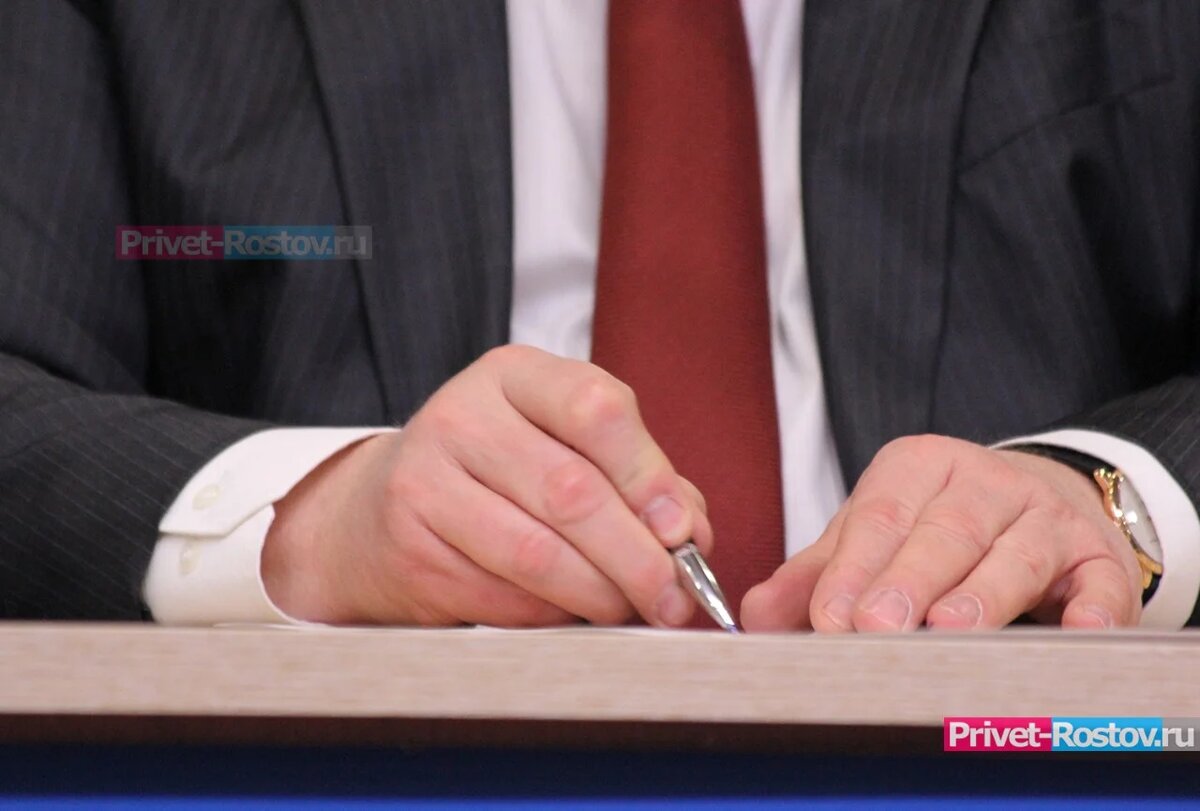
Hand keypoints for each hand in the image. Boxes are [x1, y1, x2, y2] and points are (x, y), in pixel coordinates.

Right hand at [260, 345, 710, 626]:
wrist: (379, 512)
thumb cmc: (500, 476)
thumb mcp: (564, 445)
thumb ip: (637, 478)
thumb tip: (691, 535)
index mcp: (514, 375)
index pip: (594, 407)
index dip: (649, 475)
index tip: (684, 532)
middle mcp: (462, 416)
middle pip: (571, 489)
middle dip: (636, 556)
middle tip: (674, 597)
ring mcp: (425, 480)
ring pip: (536, 552)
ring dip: (599, 595)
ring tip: (632, 611)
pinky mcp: (411, 547)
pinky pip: (503, 595)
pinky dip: (553, 616)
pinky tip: (572, 614)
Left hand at [742, 435, 1141, 632]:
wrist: (1033, 505)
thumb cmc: (935, 528)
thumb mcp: (873, 535)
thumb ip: (816, 574)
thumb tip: (757, 615)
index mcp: (919, 467)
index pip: (880, 516)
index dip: (853, 569)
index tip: (828, 617)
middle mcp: (986, 483)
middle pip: (946, 531)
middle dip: (908, 581)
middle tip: (876, 627)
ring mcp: (1046, 517)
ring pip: (1016, 552)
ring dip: (983, 594)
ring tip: (949, 630)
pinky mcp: (1098, 558)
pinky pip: (1100, 583)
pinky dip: (1091, 609)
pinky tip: (1075, 632)